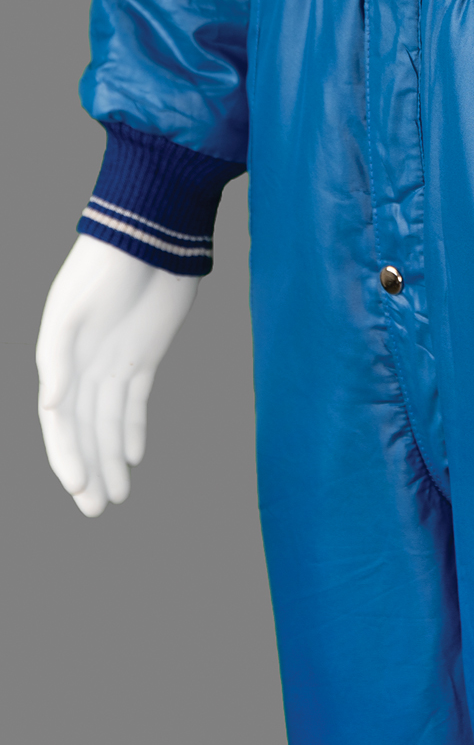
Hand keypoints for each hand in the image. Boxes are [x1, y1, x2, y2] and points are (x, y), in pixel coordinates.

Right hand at [36, 235, 198, 515]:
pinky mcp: (144, 355)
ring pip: (109, 422)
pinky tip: (134, 456)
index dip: (66, 453)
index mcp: (61, 358)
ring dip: (111, 458)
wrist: (150, 233)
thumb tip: (52, 405)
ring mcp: (114, 361)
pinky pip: (135, 401)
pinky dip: (133, 428)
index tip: (78, 486)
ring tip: (117, 497)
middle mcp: (84, 365)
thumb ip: (58, 357)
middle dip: (88, 468)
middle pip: (83, 428)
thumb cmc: (105, 265)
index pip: (59, 420)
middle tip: (95, 511)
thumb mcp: (73, 307)